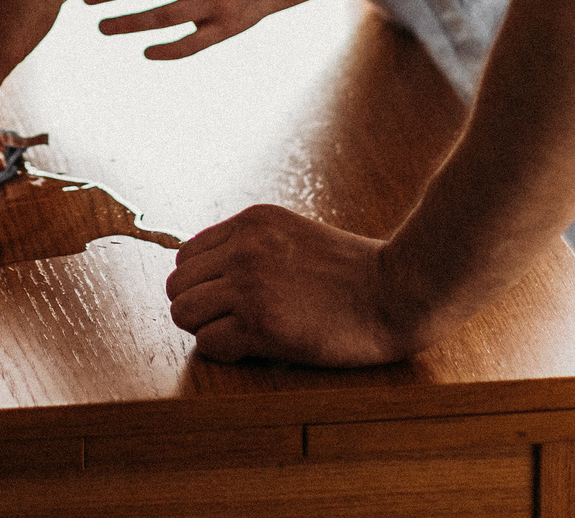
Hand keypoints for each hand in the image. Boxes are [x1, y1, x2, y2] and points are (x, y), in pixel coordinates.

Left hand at [165, 204, 422, 364]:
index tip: (228, 299)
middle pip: (177, 284)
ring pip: (183, 313)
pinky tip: (255, 349)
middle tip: (231, 322)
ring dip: (206, 330)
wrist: (397, 291)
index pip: (187, 255)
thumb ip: (252, 245)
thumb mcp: (294, 235)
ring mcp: (250, 286)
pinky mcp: (261, 324)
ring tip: (240, 335)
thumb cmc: (353, 271)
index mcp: (251, 222)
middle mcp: (243, 248)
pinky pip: (209, 344)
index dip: (203, 283)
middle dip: (199, 307)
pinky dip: (225, 353)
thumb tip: (211, 276)